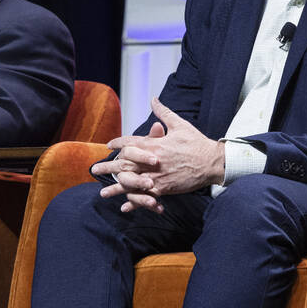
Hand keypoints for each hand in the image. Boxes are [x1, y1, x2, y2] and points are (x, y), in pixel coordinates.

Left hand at [90, 98, 225, 212]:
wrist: (212, 162)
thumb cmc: (196, 143)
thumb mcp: (180, 124)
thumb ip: (164, 113)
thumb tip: (154, 99)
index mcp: (154, 144)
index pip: (129, 143)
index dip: (117, 143)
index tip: (109, 145)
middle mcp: (151, 161)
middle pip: (124, 164)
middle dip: (108, 167)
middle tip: (94, 170)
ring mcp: (156, 176)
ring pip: (131, 183)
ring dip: (116, 189)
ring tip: (103, 193)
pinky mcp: (164, 189)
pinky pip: (144, 197)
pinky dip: (134, 203)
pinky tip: (125, 208)